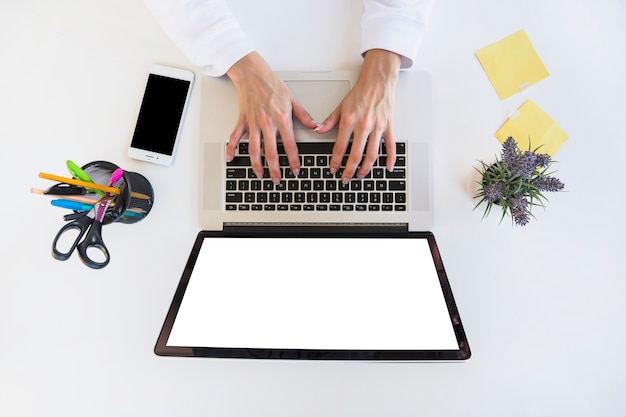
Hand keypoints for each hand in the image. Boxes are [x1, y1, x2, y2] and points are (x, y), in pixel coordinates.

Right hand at [226, 52, 317, 182]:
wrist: (253, 74)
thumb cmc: (272, 85)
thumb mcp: (292, 99)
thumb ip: (304, 115)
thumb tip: (315, 126)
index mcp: (281, 119)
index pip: (289, 145)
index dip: (293, 160)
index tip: (295, 170)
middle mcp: (267, 123)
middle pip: (270, 152)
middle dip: (274, 169)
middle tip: (277, 180)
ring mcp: (253, 123)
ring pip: (254, 149)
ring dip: (256, 164)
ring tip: (259, 175)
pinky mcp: (243, 120)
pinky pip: (236, 137)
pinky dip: (232, 148)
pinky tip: (231, 158)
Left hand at [315, 49, 401, 182]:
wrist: (378, 81)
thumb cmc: (360, 93)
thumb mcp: (341, 106)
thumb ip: (330, 121)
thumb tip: (318, 131)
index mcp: (350, 121)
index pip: (340, 147)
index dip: (336, 161)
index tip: (333, 169)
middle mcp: (364, 126)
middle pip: (356, 155)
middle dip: (350, 170)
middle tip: (346, 178)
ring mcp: (378, 128)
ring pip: (372, 154)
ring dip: (366, 169)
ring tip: (360, 176)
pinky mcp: (388, 127)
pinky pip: (391, 146)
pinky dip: (390, 159)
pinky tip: (387, 168)